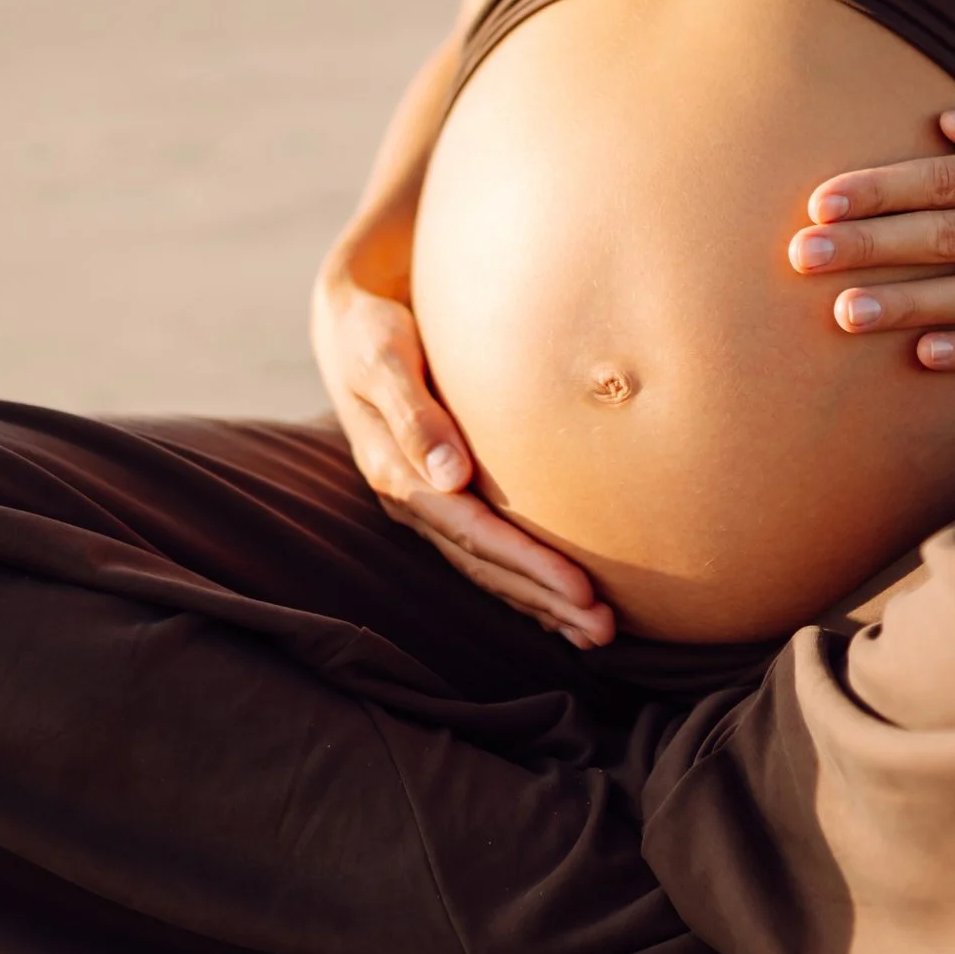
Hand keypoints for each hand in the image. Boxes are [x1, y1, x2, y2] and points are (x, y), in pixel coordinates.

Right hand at [311, 275, 616, 645]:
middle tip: (605, 630)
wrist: (350, 322)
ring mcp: (425, 502)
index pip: (474, 534)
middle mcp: (410, 498)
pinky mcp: (439, 494)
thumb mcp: (384, 357)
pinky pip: (483, 551)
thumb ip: (415, 413)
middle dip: (544, 599)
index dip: (528, 566)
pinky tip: (558, 605)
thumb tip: (451, 476)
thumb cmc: (372, 331)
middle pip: (484, 565)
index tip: (581, 590)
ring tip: (595, 631)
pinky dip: (522, 580)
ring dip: (539, 602)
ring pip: (485, 568)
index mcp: (397, 473)